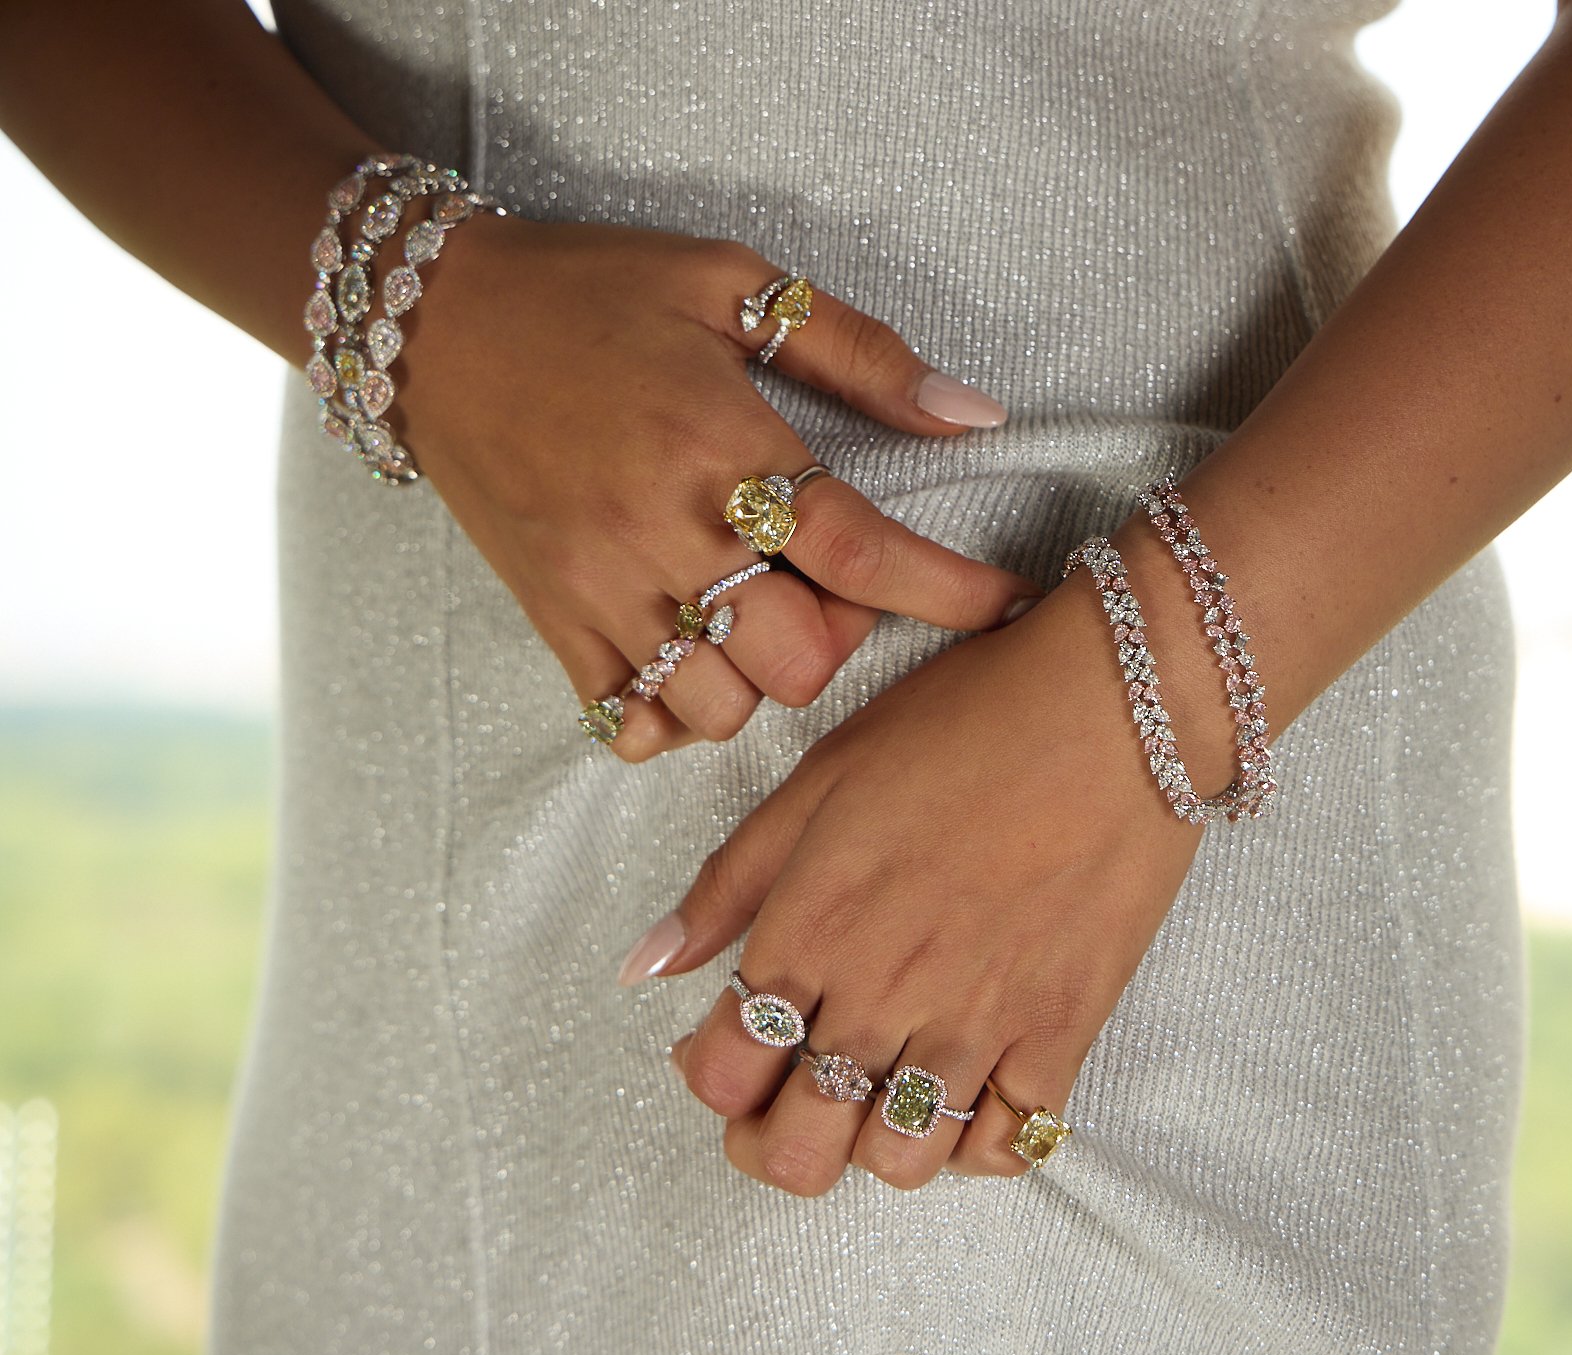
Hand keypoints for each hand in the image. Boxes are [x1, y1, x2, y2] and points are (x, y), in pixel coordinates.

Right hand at [391, 211, 1040, 757]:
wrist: (427, 321)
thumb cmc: (591, 291)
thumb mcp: (729, 281)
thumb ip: (859, 353)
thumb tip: (973, 414)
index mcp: (718, 445)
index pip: (861, 550)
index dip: (952, 591)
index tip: (1012, 608)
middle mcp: (660, 534)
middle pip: (801, 659)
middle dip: (843, 633)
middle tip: (825, 575)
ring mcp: (600, 592)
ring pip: (725, 708)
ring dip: (764, 674)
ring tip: (752, 607)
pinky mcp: (553, 624)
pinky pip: (636, 724)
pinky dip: (681, 710)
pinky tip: (690, 650)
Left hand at [620, 570, 1211, 1190]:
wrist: (1116, 709)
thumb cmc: (967, 721)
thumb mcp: (823, 775)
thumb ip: (731, 882)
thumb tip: (647, 965)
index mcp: (810, 933)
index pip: (722, 1077)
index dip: (712, 1076)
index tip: (730, 1045)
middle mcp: (882, 1000)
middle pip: (796, 1153)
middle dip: (773, 1140)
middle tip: (790, 1098)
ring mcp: (976, 1029)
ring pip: (898, 1163)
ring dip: (875, 1143)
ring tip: (883, 1088)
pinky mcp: (1060, 1036)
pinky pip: (1007, 1148)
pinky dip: (977, 1144)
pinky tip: (968, 1090)